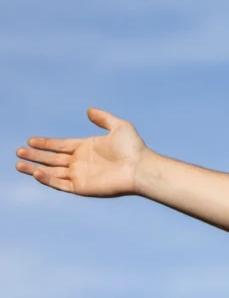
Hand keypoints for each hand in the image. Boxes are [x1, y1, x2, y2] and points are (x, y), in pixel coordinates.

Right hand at [14, 108, 148, 196]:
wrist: (140, 167)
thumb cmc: (133, 148)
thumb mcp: (119, 127)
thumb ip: (103, 118)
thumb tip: (89, 110)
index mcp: (87, 147)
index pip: (60, 145)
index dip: (45, 143)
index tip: (31, 140)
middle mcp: (81, 162)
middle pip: (52, 158)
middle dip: (35, 155)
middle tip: (18, 151)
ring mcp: (81, 175)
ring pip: (52, 172)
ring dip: (35, 168)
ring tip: (19, 163)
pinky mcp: (82, 187)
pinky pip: (60, 184)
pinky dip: (48, 179)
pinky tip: (36, 173)